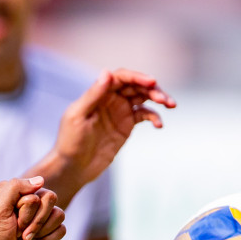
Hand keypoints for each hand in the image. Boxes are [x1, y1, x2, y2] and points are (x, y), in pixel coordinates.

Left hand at [0, 176, 64, 239]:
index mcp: (16, 190)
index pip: (37, 191)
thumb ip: (16, 187)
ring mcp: (39, 215)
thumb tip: (41, 180)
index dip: (26, 209)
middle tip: (18, 231)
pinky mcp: (46, 230)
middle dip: (36, 220)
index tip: (11, 220)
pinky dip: (50, 239)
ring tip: (25, 237)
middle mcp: (29, 199)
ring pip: (59, 214)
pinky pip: (63, 229)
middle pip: (51, 199)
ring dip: (41, 230)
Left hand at [51, 69, 175, 190]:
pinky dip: (154, 117)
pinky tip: (159, 125)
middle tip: (164, 99)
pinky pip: (145, 115)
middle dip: (152, 89)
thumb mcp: (79, 116)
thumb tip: (107, 72)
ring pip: (143, 98)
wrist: (74, 166)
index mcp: (98, 93)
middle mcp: (111, 99)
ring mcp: (120, 111)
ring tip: (170, 104)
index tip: (151, 82)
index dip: (137, 77)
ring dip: (158, 98)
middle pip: (136, 85)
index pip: (121, 77)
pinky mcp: (126, 125)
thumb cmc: (70, 141)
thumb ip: (93, 95)